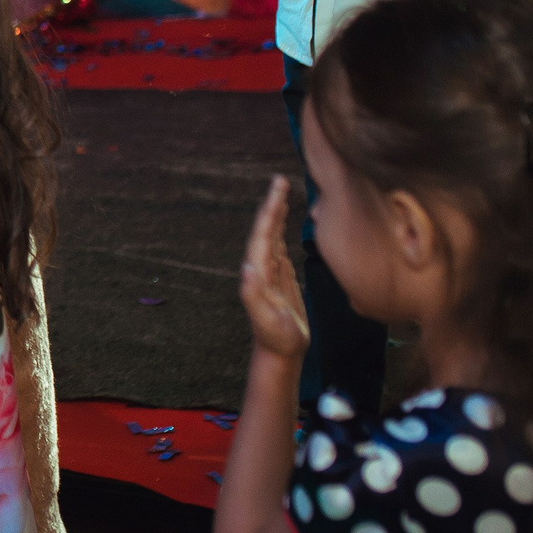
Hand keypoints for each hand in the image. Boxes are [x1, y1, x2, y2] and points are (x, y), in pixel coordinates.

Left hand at [240, 176, 309, 365]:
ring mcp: (271, 271)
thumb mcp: (264, 318)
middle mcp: (262, 266)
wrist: (281, 351)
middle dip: (273, 204)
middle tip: (279, 180)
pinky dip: (281, 230)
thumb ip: (254, 295)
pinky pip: (279, 246)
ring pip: (272, 235)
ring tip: (281, 192)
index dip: (270, 211)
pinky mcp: (281, 277)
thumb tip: (247, 268)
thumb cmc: (275, 337)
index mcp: (258, 271)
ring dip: (276, 213)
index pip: (263, 234)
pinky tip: (284, 220)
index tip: (277, 190)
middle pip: (267, 228)